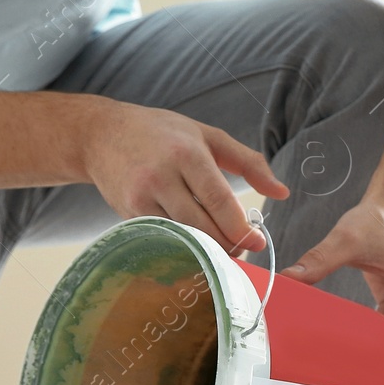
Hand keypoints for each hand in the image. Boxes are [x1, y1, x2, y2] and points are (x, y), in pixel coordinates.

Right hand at [83, 101, 288, 252]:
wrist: (101, 134)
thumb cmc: (162, 133)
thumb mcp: (208, 136)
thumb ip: (248, 162)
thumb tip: (282, 192)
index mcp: (186, 153)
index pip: (219, 200)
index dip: (240, 228)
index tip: (258, 242)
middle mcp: (161, 176)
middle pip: (202, 225)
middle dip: (227, 244)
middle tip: (243, 251)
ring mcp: (141, 197)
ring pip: (182, 236)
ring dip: (207, 250)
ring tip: (224, 251)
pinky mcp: (128, 213)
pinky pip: (163, 238)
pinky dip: (183, 247)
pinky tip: (198, 249)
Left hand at [282, 197, 383, 354]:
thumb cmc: (381, 220)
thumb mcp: (347, 239)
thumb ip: (319, 261)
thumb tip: (289, 278)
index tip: (357, 356)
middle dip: (377, 355)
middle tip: (342, 358)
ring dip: (372, 347)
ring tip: (341, 350)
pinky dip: (369, 335)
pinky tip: (347, 334)